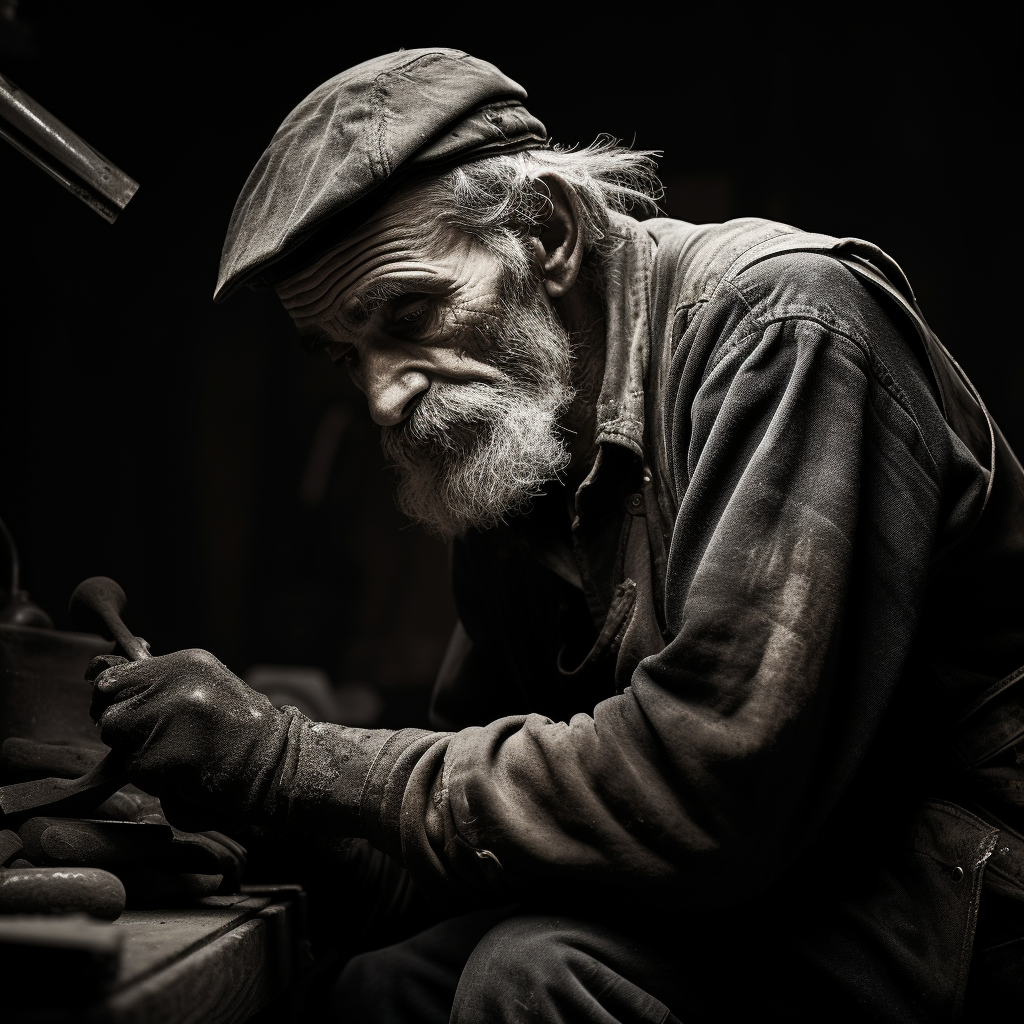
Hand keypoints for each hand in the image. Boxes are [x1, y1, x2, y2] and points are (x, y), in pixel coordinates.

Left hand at [88, 649, 293, 825]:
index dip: (111, 699)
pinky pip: (135, 771)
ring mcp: (168, 718)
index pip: (112, 677)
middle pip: (110, 713)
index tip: (123, 711)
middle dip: (128, 731)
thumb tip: (101, 675)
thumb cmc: (241, 730)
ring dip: (141, 755)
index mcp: (186, 663)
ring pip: (119, 744)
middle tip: (165, 740)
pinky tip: (186, 772)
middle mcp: (175, 684)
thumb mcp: (206, 688)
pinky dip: (155, 777)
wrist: (276, 764)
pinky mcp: (162, 755)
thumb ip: (162, 683)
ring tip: (181, 756)